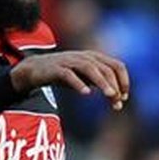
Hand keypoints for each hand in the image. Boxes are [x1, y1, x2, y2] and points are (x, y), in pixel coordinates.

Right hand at [10, 51, 128, 109]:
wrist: (35, 69)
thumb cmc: (63, 74)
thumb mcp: (85, 77)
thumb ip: (100, 84)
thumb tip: (118, 98)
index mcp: (94, 57)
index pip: (116, 65)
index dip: (123, 81)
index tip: (123, 98)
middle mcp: (84, 57)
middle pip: (105, 68)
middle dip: (114, 85)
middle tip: (117, 102)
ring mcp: (70, 61)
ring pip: (90, 68)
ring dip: (102, 82)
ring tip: (110, 95)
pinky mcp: (56, 69)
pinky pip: (69, 75)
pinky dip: (79, 83)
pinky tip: (86, 93)